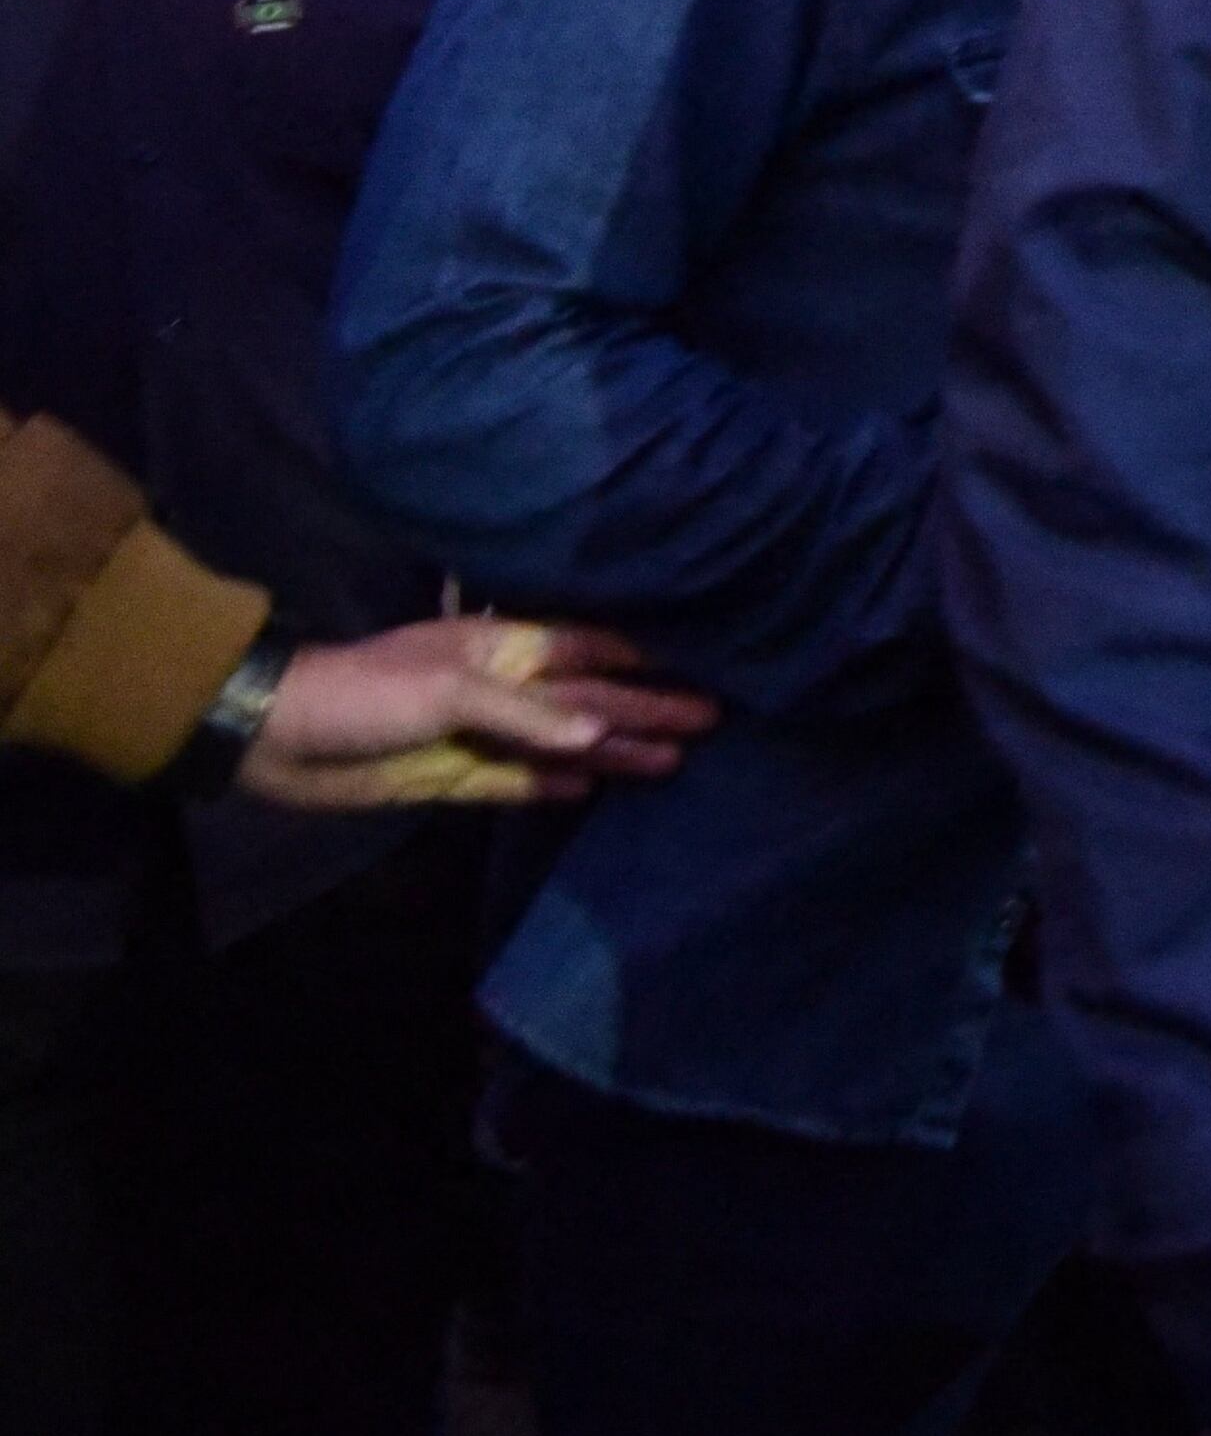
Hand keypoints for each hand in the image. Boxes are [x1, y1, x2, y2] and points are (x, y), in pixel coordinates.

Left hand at [240, 617, 714, 808]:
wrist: (274, 736)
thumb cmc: (363, 693)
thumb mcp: (446, 690)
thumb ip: (525, 713)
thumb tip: (602, 734)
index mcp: (503, 649)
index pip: (592, 652)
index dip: (645, 661)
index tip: (705, 666)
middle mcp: (502, 689)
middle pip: (590, 701)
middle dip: (646, 708)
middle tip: (711, 720)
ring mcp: (480, 736)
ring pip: (566, 743)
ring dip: (616, 750)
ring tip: (672, 759)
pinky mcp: (455, 778)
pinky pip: (521, 782)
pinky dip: (557, 784)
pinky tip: (593, 786)